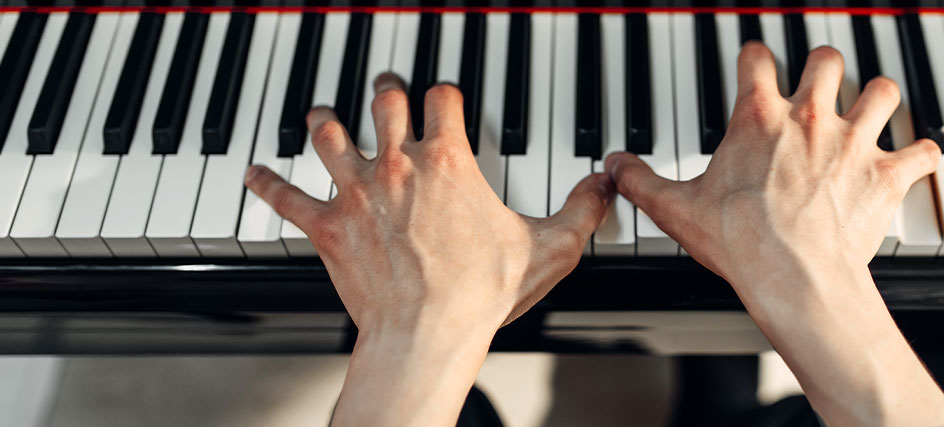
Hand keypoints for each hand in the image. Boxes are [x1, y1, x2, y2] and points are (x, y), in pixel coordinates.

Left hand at [246, 74, 611, 332]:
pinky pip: (285, 195)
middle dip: (384, 89)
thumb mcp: (550, 248)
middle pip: (382, 102)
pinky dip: (267, 182)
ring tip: (323, 115)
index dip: (444, 93)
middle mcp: (396, 164)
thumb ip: (582, 210)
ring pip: (329, 135)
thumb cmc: (483, 292)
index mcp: (447, 160)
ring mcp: (355, 192)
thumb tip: (604, 184)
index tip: (445, 98)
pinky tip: (255, 172)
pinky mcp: (325, 227)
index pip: (442, 99)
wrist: (428, 333)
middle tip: (384, 85)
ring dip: (325, 121)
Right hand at [606, 43, 943, 425]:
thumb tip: (614, 166)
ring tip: (871, 106)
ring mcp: (853, 142)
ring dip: (878, 97)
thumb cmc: (739, 240)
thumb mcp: (676, 208)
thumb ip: (641, 181)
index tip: (754, 63)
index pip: (757, 58)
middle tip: (818, 81)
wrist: (792, 274)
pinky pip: (921, 151)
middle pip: (827, 60)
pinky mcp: (885, 175)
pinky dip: (922, 154)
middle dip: (823, 67)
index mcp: (758, 117)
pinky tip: (919, 158)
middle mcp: (810, 116)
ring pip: (882, 91)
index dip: (755, 58)